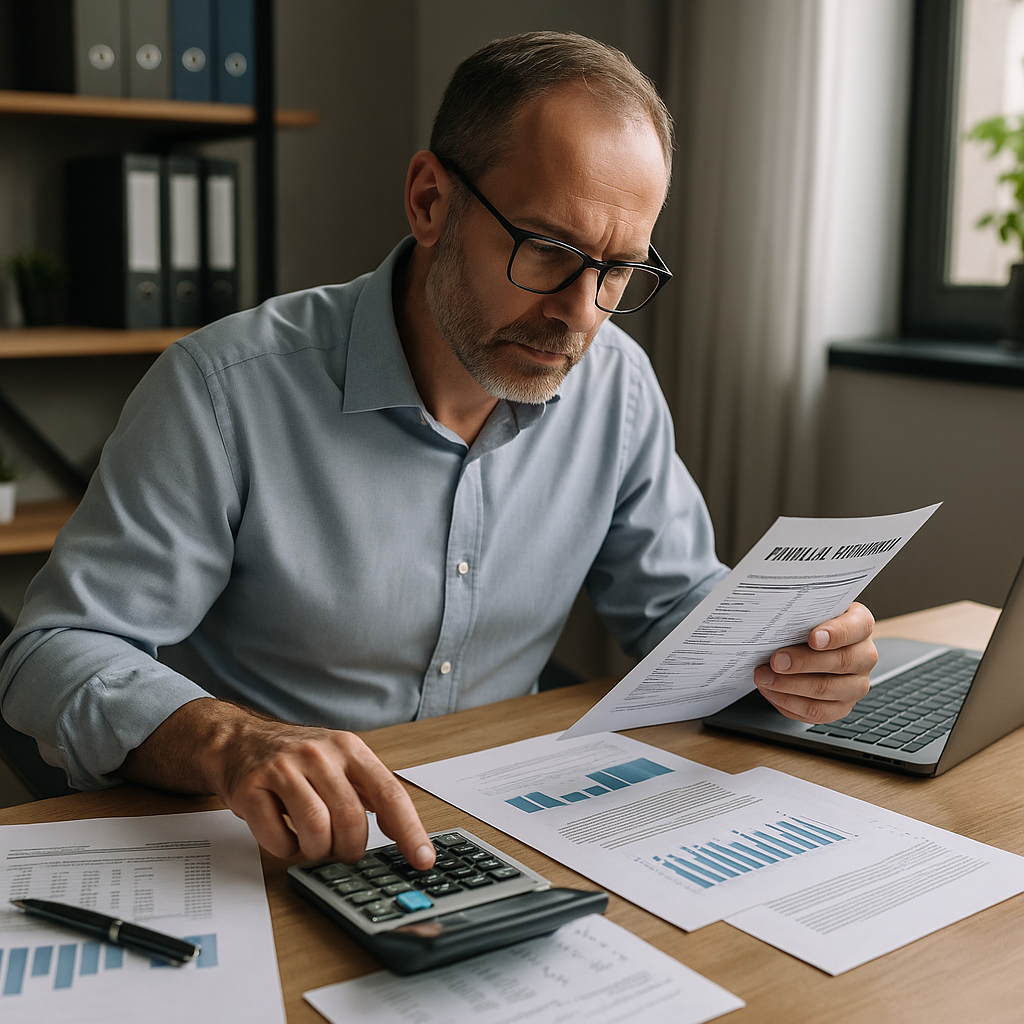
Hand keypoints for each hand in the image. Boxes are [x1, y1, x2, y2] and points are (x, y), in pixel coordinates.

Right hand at [119, 699, 434, 867]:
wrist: (238, 740)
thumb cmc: (296, 759)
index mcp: (350, 749)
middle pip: (351, 819)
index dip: (409, 830)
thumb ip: (369, 791)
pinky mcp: (252, 788)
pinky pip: (277, 838)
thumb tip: (405, 835)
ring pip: (316, 830)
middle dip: (350, 849)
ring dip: (317, 851)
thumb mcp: (339, 761)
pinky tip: (285, 836)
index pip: (389, 792)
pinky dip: (286, 849)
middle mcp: (319, 754)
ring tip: (312, 844)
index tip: (422, 859)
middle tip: (342, 853)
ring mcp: (284, 769)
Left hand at [752, 602, 876, 722]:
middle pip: (841, 662)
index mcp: (861, 626)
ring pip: (826, 690)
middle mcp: (864, 657)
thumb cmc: (811, 625)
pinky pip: (816, 712)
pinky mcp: (841, 707)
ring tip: (764, 677)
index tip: (812, 638)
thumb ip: (803, 611)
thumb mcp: (812, 610)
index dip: (836, 634)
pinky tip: (771, 691)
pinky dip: (789, 702)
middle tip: (775, 660)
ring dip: (789, 686)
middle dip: (803, 663)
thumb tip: (774, 616)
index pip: (856, 628)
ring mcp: (856, 686)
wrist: (813, 644)